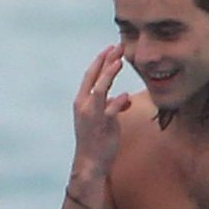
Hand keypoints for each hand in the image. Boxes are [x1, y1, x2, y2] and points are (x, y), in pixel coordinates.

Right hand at [71, 45, 130, 179]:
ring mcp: (92, 114)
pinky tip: (126, 97)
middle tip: (118, 46)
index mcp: (81, 101)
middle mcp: (84, 105)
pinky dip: (119, 101)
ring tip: (119, 61)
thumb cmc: (96, 141)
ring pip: (100, 88)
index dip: (100, 60)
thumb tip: (125, 99)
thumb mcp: (102, 119)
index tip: (111, 48)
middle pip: (94, 77)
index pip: (90, 75)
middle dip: (106, 60)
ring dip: (109, 73)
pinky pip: (111, 109)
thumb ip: (111, 106)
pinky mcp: (102, 125)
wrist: (90, 162)